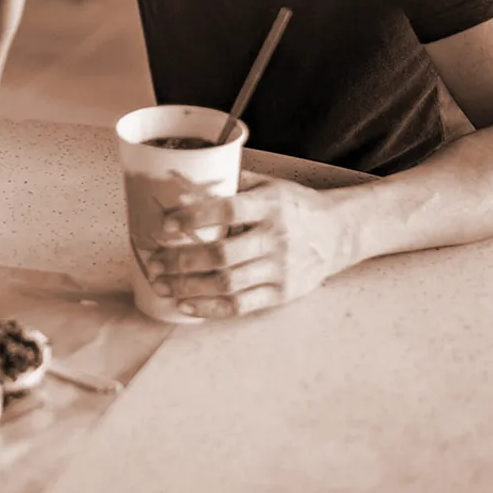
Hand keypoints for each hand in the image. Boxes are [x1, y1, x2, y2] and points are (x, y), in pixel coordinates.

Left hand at [147, 172, 350, 319]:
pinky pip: (242, 305)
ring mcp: (281, 269)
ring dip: (188, 287)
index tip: (165, 225)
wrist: (338, 233)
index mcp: (271, 205)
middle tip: (154, 262)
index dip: (194, 218)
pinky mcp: (283, 293)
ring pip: (227, 284)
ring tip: (161, 284)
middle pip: (222, 255)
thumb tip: (182, 186)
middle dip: (181, 261)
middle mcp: (277, 238)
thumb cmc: (294, 205)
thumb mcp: (268, 185)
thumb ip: (230, 184)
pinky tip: (186, 304)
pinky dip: (210, 308)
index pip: (228, 210)